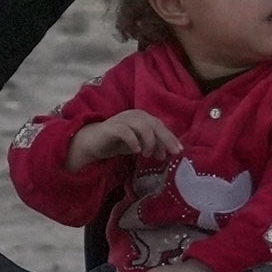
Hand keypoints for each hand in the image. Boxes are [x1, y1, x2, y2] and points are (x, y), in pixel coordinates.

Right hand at [67, 111, 184, 173]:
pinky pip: (125, 131)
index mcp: (142, 117)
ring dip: (149, 141)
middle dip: (165, 139)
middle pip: (154, 124)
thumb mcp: (139, 144)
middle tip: (171, 153)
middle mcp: (134, 115)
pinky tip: (136, 151)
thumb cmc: (117, 142)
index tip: (179, 151)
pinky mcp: (111, 127)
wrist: (92, 142)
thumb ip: (152, 146)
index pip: (160, 126)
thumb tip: (167, 153)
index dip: (170, 138)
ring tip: (148, 155)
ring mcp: (122, 120)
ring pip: (142, 126)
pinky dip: (133, 140)